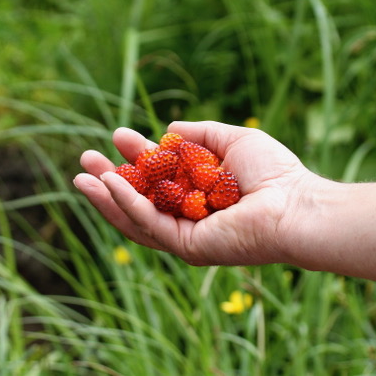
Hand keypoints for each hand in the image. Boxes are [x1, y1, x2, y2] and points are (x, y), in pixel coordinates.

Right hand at [73, 121, 321, 265]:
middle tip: (84, 159)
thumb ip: (200, 133)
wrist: (295, 204)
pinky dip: (128, 205)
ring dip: (108, 197)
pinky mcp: (188, 248)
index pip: (160, 178)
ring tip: (81, 176)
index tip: (118, 136)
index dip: (137, 158)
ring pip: (138, 218)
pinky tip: (111, 184)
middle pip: (141, 201)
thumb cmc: (273, 172)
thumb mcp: (232, 140)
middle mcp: (191, 217)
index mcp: (200, 193)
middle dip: (111, 181)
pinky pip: (151, 225)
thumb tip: (169, 128)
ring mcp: (188, 236)